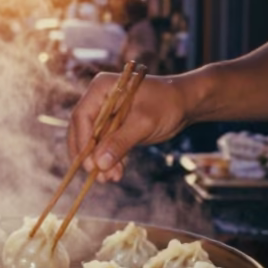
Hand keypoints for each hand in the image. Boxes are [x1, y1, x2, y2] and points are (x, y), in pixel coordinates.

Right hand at [67, 74, 191, 182]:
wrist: (185, 104)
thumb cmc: (166, 104)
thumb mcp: (143, 122)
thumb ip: (120, 142)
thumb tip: (99, 164)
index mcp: (102, 89)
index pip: (82, 116)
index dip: (82, 141)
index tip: (89, 164)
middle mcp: (99, 100)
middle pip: (83, 131)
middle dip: (89, 155)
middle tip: (96, 175)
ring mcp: (106, 115)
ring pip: (93, 142)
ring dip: (100, 161)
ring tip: (110, 178)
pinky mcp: (115, 128)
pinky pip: (106, 146)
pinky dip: (110, 161)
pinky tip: (117, 174)